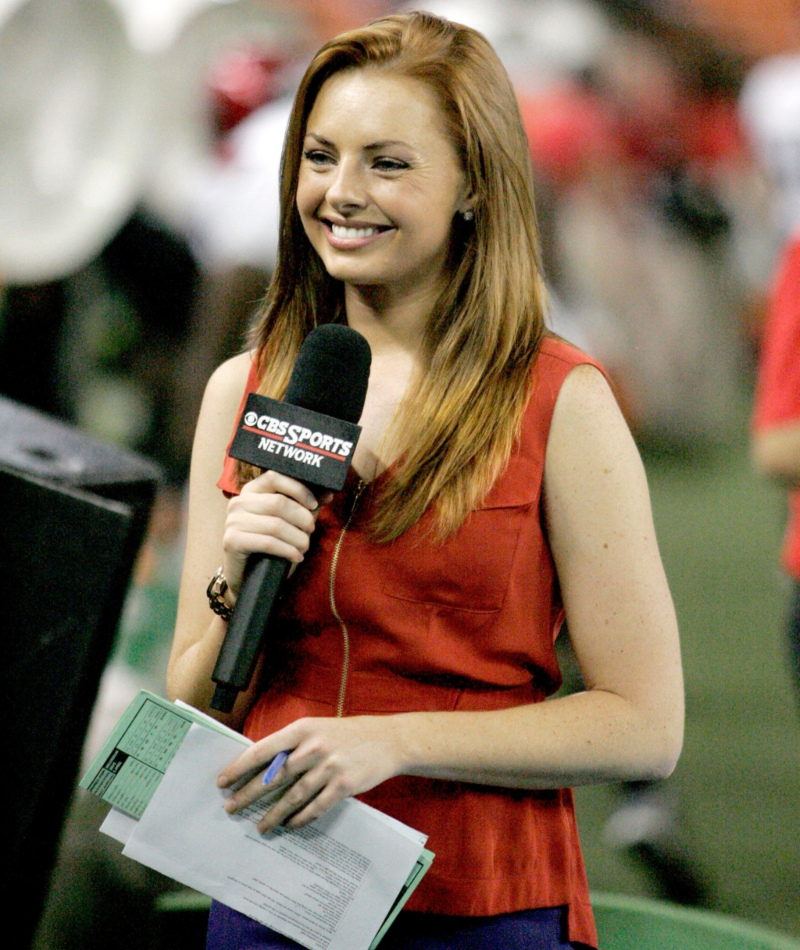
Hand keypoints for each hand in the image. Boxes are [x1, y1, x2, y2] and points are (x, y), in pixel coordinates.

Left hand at [217, 716, 404, 832]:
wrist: (387, 740)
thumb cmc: (345, 734)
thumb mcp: (316, 729)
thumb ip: (291, 745)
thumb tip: (260, 767)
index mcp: (302, 729)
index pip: (263, 749)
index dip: (240, 767)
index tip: (222, 781)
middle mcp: (313, 747)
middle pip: (274, 777)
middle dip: (249, 795)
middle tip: (232, 808)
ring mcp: (329, 767)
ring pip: (292, 797)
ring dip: (273, 814)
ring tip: (259, 826)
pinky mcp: (344, 786)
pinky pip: (315, 808)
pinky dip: (300, 819)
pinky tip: (289, 825)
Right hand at [222, 471, 330, 594]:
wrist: (247, 572)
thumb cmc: (270, 541)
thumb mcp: (290, 520)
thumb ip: (306, 505)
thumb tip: (328, 493)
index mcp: (252, 490)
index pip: (275, 477)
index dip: (298, 489)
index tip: (314, 504)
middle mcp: (239, 501)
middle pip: (278, 502)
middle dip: (301, 518)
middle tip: (311, 530)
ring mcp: (233, 521)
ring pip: (275, 525)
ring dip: (297, 538)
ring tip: (305, 547)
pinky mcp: (232, 541)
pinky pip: (267, 543)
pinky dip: (287, 550)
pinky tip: (296, 557)